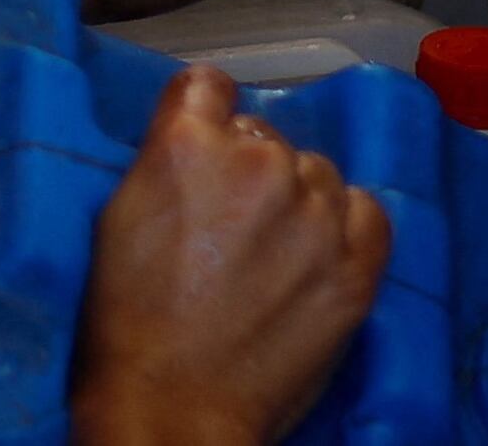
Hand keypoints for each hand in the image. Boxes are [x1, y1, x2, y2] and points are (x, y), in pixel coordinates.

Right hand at [73, 67, 389, 445]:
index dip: (204, 116)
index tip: (204, 147)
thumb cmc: (129, 320)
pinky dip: (346, 226)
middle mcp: (258, 161)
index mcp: (187, 143)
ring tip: (273, 253)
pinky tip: (318, 253)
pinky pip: (368, 211)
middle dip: (247, 170)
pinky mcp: (356, 264)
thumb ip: (166, 162)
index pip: (208, 85)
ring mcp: (314, 213)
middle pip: (263, 135)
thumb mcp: (120, 214)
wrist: (173, 404)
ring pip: (315, 173)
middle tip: (229, 225)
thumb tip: (202, 147)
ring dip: (297, 200)